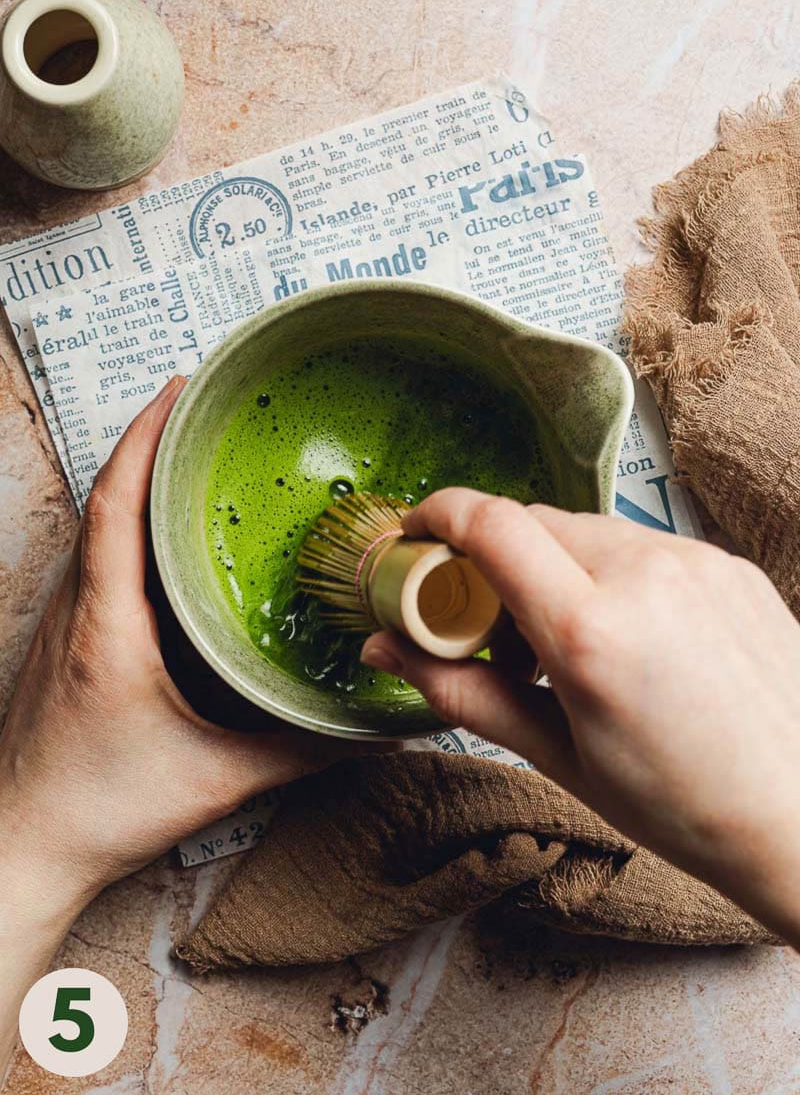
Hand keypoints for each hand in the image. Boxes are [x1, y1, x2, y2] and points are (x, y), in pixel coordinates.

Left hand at [0, 378, 380, 1076]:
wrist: (20, 847)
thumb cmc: (100, 810)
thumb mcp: (217, 778)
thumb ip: (301, 748)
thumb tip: (375, 727)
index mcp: (108, 624)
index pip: (117, 504)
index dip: (146, 438)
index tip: (180, 390)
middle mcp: (76, 610)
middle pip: (104, 500)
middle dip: (149, 442)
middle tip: (202, 408)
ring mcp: (64, 623)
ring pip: (94, 528)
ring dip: (135, 482)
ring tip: (189, 456)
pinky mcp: (66, 641)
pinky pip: (94, 559)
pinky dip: (126, 524)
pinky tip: (165, 537)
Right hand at [361, 488, 799, 944]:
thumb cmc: (683, 807)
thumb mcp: (559, 756)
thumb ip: (463, 691)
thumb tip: (386, 651)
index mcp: (591, 632)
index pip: (493, 526)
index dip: (439, 516)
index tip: (414, 535)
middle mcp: (645, 575)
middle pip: (534, 523)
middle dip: (493, 560)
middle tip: (488, 626)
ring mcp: (695, 561)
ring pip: (587, 531)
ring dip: (553, 568)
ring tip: (565, 645)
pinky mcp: (728, 563)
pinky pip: (642, 546)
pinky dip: (611, 575)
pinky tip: (626, 639)